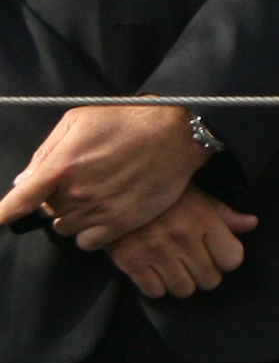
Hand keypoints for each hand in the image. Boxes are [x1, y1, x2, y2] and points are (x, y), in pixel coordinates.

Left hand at [0, 102, 212, 248]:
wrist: (177, 133)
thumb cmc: (128, 120)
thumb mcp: (79, 120)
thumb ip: (47, 151)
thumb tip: (23, 180)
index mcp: (62, 166)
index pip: (20, 201)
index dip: (3, 214)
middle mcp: (77, 193)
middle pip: (48, 212)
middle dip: (57, 199)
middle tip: (80, 181)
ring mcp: (100, 210)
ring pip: (65, 228)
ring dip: (73, 216)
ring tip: (95, 195)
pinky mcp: (121, 223)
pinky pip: (88, 242)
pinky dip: (89, 232)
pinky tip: (102, 214)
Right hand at [106, 187, 257, 297]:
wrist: (112, 187)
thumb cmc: (160, 191)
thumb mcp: (196, 194)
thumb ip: (224, 213)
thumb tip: (251, 224)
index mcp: (204, 221)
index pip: (232, 259)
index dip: (226, 260)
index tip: (217, 255)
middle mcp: (184, 239)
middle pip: (210, 280)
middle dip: (205, 274)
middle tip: (194, 263)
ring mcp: (157, 253)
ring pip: (184, 290)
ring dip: (181, 282)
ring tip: (175, 268)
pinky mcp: (132, 263)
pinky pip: (154, 292)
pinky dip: (156, 286)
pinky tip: (154, 272)